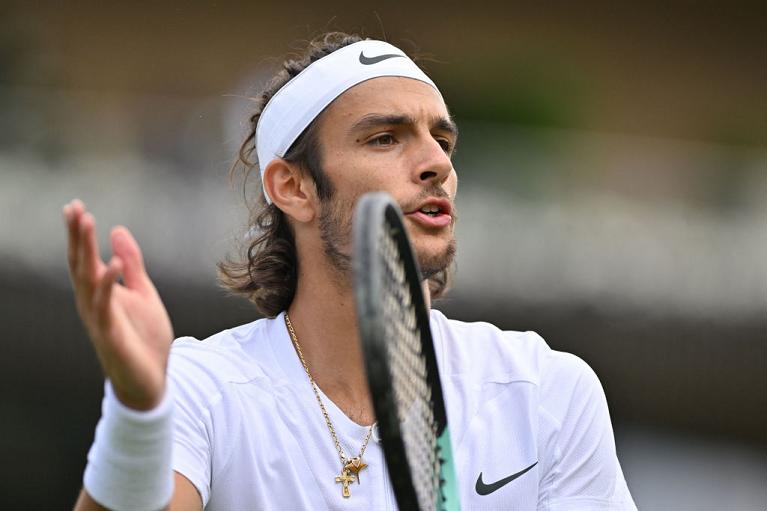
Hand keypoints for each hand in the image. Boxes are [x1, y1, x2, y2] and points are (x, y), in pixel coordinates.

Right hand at [64, 199, 173, 410]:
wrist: (151, 381)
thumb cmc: (144, 338)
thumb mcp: (143, 292)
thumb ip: (132, 264)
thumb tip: (117, 230)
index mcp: (100, 293)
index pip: (85, 258)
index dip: (79, 233)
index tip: (75, 206)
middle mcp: (93, 303)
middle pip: (79, 264)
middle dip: (76, 236)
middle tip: (73, 208)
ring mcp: (99, 319)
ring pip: (86, 280)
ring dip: (84, 251)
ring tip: (86, 222)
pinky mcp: (110, 334)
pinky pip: (105, 305)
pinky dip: (108, 283)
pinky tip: (114, 262)